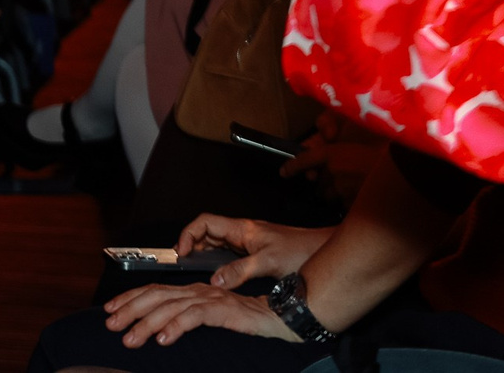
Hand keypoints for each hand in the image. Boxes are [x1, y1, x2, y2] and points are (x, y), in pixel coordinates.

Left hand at [103, 281, 298, 348]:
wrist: (280, 316)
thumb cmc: (246, 320)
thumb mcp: (210, 318)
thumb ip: (187, 318)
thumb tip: (159, 331)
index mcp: (192, 291)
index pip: (154, 290)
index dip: (129, 298)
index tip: (109, 309)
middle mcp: (198, 291)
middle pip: (156, 296)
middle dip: (129, 309)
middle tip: (110, 324)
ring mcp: (210, 298)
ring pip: (170, 307)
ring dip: (146, 323)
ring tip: (130, 338)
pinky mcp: (224, 310)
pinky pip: (195, 317)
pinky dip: (176, 327)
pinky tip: (163, 339)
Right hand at [177, 214, 330, 289]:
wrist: (322, 250)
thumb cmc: (300, 251)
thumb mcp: (268, 263)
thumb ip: (239, 271)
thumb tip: (215, 280)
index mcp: (242, 229)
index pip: (205, 223)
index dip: (188, 234)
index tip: (181, 251)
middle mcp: (242, 233)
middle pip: (208, 232)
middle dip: (192, 244)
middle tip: (183, 261)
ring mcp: (248, 242)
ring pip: (217, 243)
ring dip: (203, 252)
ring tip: (193, 267)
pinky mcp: (255, 252)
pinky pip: (228, 253)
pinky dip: (217, 260)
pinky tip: (216, 273)